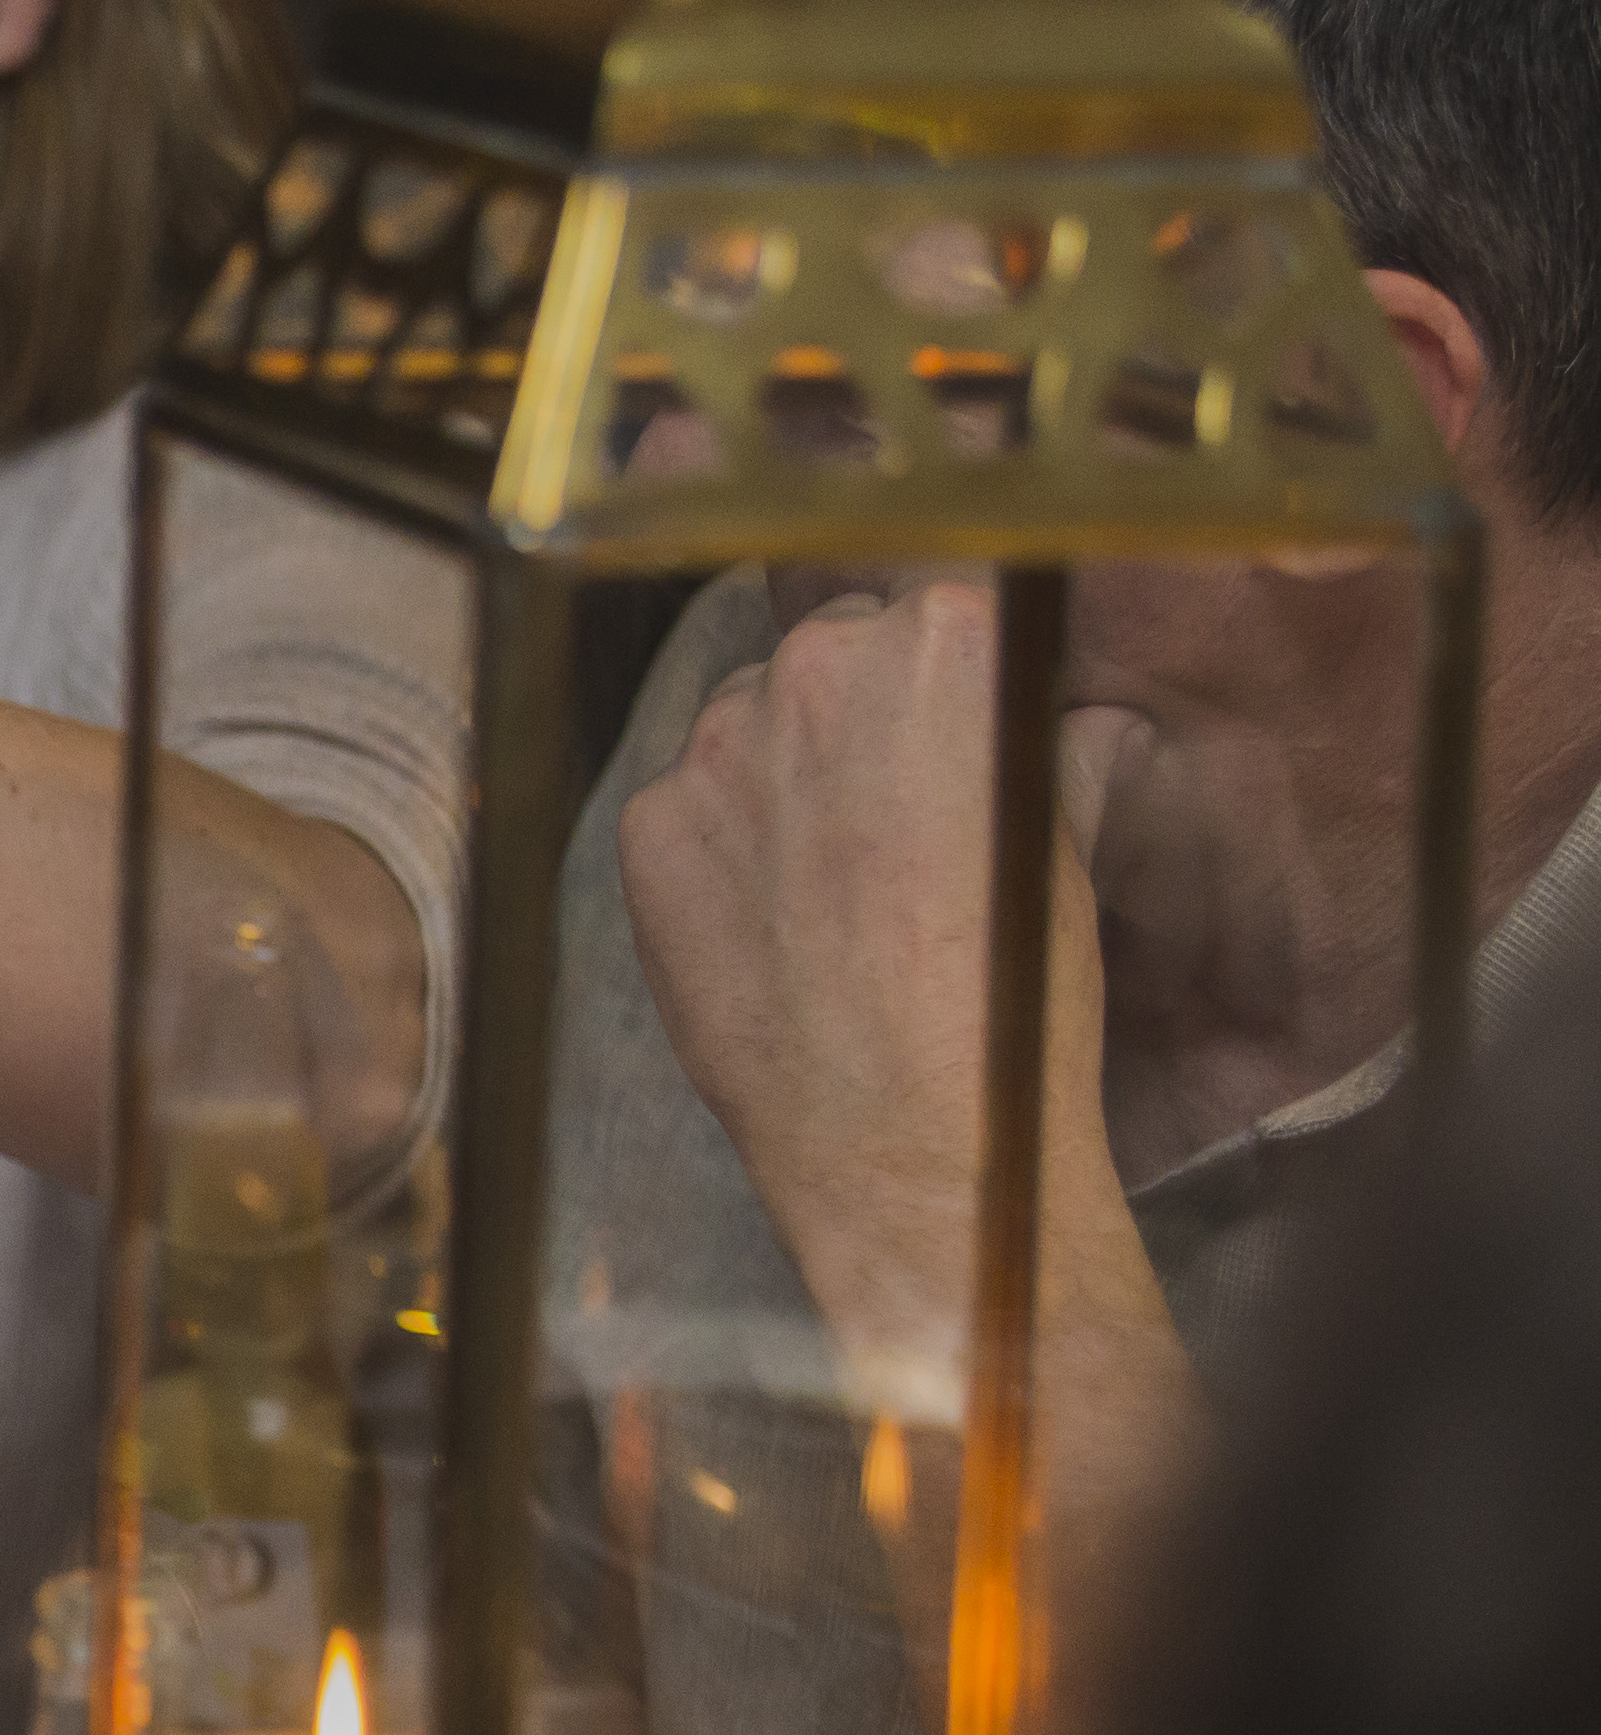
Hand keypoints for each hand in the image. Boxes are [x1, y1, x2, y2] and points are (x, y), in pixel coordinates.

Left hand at [614, 577, 1137, 1386]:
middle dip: (857, 714)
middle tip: (886, 813)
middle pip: (832, 652)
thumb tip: (1086, 728)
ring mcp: (719, 744)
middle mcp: (819, 667)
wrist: (903, 1129)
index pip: (932, 605)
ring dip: (778, 770)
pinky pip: (686, 803)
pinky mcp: (648, 824)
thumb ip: (1056, 752)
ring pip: (747, 720)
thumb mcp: (1059, 847)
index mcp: (943, 643)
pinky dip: (716, 843)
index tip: (943, 724)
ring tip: (825, 879)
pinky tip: (763, 919)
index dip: (941, 673)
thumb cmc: (1005, 991)